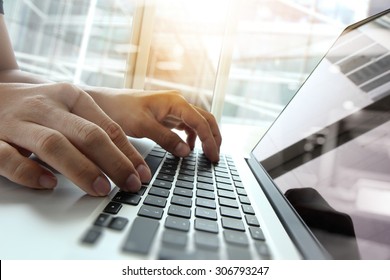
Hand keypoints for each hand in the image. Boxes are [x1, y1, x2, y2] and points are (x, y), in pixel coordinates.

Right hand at [0, 82, 150, 195]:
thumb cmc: (37, 107)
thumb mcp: (68, 107)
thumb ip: (92, 128)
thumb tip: (127, 160)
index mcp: (70, 96)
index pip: (107, 127)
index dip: (128, 153)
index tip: (141, 174)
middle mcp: (47, 106)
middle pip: (87, 134)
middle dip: (113, 162)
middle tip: (129, 185)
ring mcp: (18, 122)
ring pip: (53, 145)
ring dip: (81, 169)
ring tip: (100, 189)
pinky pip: (9, 158)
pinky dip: (29, 172)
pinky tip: (48, 184)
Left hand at [89, 89, 221, 161]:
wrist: (104, 103)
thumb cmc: (120, 109)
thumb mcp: (142, 126)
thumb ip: (166, 138)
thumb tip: (186, 151)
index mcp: (175, 102)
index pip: (201, 122)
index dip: (210, 140)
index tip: (213, 156)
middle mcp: (177, 103)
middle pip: (205, 119)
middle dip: (214, 137)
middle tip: (215, 156)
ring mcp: (173, 109)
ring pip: (197, 122)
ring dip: (205, 137)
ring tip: (207, 154)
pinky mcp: (167, 115)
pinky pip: (186, 125)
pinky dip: (192, 136)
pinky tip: (188, 147)